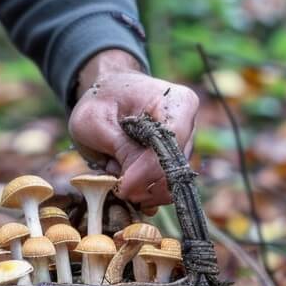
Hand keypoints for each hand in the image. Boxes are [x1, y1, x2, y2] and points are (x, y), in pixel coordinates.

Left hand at [68, 49, 198, 207]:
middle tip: (115, 185)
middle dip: (142, 185)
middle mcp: (189, 125)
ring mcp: (185, 147)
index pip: (171, 145)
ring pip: (170, 185)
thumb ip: (120, 147)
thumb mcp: (96, 120)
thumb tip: (136, 182)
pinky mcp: (176, 164)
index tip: (122, 186)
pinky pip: (164, 189)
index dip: (147, 170)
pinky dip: (142, 190)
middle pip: (173, 170)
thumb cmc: (99, 101)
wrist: (106, 95)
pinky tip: (124, 177)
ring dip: (140, 188)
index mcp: (176, 103)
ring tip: (116, 170)